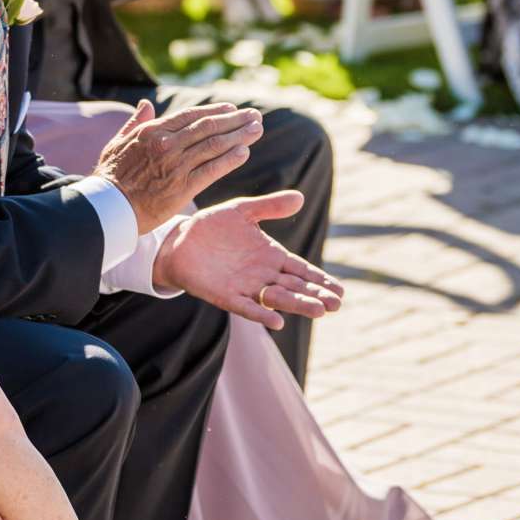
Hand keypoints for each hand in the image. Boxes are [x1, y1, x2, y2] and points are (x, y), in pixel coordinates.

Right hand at [92, 100, 264, 229]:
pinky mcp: (183, 187)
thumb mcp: (117, 142)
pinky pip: (212, 170)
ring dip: (239, 136)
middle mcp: (167, 144)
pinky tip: (244, 152)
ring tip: (256, 130)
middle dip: (235, 121)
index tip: (232, 109)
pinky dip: (230, 159)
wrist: (109, 208)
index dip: (214, 111)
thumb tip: (146, 104)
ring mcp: (176, 165)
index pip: (191, 116)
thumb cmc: (110, 176)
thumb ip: (135, 122)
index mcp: (152, 131)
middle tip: (254, 116)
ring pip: (214, 145)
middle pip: (208, 127)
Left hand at [153, 192, 344, 326]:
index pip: (302, 269)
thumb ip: (270, 206)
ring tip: (318, 311)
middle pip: (295, 287)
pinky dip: (261, 314)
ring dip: (297, 305)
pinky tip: (277, 323)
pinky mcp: (225, 296)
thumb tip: (300, 197)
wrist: (179, 240)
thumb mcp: (242, 211)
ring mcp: (246, 287)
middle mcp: (263, 274)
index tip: (340, 290)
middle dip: (315, 295)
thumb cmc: (212, 227)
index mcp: (271, 255)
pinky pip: (246, 307)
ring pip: (277, 298)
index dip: (320, 279)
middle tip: (337, 304)